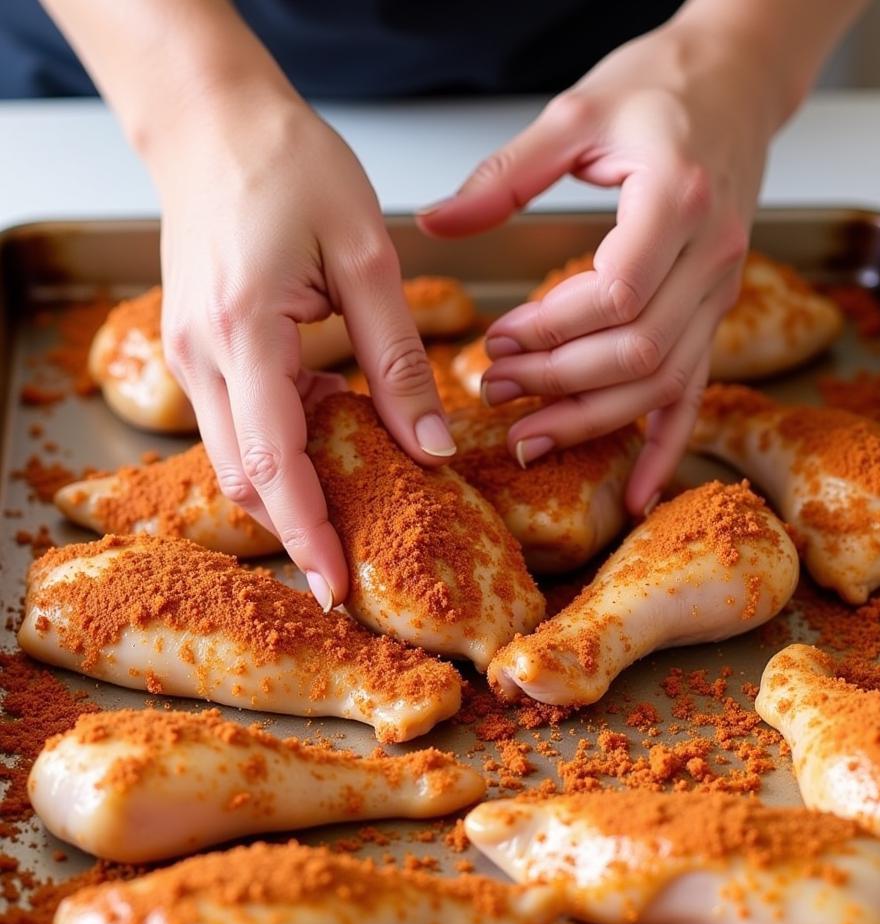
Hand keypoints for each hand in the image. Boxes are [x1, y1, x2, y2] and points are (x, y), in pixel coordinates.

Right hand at [152, 88, 453, 607]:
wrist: (218, 123)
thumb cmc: (292, 166)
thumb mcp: (367, 257)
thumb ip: (398, 360)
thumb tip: (433, 449)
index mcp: (245, 329)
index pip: (273, 460)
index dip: (307, 531)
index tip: (337, 587)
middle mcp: (201, 354)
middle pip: (243, 477)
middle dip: (295, 532)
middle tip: (350, 577)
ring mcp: (190, 354)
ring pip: (233, 459)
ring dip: (285, 497)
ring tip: (345, 525)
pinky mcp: (198, 349)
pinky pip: (234, 425)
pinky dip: (277, 453)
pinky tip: (327, 449)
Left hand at [419, 14, 784, 516]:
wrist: (737, 82)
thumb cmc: (660, 89)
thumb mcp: (576, 115)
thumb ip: (504, 175)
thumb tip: (435, 225)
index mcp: (677, 199)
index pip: (616, 294)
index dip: (550, 330)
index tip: (497, 339)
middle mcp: (711, 255)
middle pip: (637, 351)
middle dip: (559, 382)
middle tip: (495, 389)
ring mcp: (722, 291)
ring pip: (663, 383)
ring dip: (592, 419)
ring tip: (528, 435)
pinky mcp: (718, 312)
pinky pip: (697, 393)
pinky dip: (666, 447)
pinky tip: (636, 492)